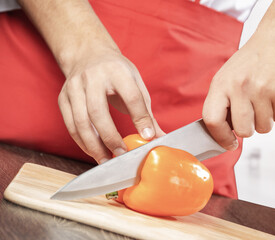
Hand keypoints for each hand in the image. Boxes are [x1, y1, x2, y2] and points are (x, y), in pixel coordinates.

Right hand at [58, 46, 163, 162]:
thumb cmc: (116, 71)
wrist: (88, 54)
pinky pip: (70, 125)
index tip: (148, 136)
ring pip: (80, 122)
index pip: (131, 96)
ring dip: (94, 145)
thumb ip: (146, 111)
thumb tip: (159, 136)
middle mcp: (92, 77)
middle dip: (110, 137)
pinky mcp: (63, 98)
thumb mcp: (135, 83)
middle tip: (122, 155)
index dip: (140, 118)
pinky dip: (82, 142)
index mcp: (117, 70)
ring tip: (106, 160)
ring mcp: (74, 87)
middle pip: (98, 112)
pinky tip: (94, 151)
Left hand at [203, 31, 274, 149]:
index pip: (212, 120)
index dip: (220, 137)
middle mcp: (239, 87)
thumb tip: (223, 131)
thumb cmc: (253, 59)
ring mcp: (262, 90)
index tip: (229, 143)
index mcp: (221, 84)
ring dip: (266, 119)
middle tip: (253, 116)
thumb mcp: (228, 76)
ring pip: (264, 127)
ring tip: (266, 99)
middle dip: (249, 129)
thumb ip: (223, 101)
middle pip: (243, 130)